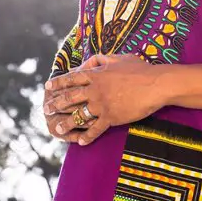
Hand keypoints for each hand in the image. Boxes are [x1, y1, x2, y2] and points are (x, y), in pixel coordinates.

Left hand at [42, 53, 165, 144]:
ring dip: (66, 123)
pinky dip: (87, 137)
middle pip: (69, 97)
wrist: (155, 85)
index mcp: (96, 75)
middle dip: (56, 103)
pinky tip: (81, 142)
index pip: (71, 78)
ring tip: (57, 129)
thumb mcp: (119, 58)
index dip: (58, 83)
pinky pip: (95, 129)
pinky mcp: (111, 117)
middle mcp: (95, 90)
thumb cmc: (140, 70)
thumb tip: (89, 62)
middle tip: (46, 109)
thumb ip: (102, 60)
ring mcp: (102, 104)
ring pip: (78, 115)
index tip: (47, 86)